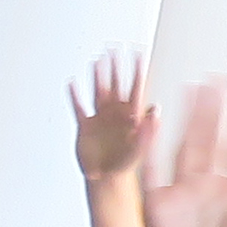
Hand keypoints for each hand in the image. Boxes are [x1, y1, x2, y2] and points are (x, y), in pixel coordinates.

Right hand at [72, 51, 153, 179]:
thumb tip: (155, 111)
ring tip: (97, 59)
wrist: (105, 178)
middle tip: (115, 48)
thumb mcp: (140, 150)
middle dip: (116, 66)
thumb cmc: (124, 166)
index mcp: (132, 117)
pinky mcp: (85, 127)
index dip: (138, 70)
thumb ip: (148, 130)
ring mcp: (100, 119)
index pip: (136, 87)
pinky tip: (72, 84)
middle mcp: (116, 114)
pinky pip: (79, 107)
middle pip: (116, 84)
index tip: (139, 54)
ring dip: (97, 75)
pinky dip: (74, 95)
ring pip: (98, 91)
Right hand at [139, 79, 226, 226]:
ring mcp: (181, 191)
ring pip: (186, 144)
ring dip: (191, 117)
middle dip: (218, 108)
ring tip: (196, 87)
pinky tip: (156, 119)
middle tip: (223, 78)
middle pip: (213, 137)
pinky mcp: (156, 202)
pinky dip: (150, 144)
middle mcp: (206, 185)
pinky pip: (151, 167)